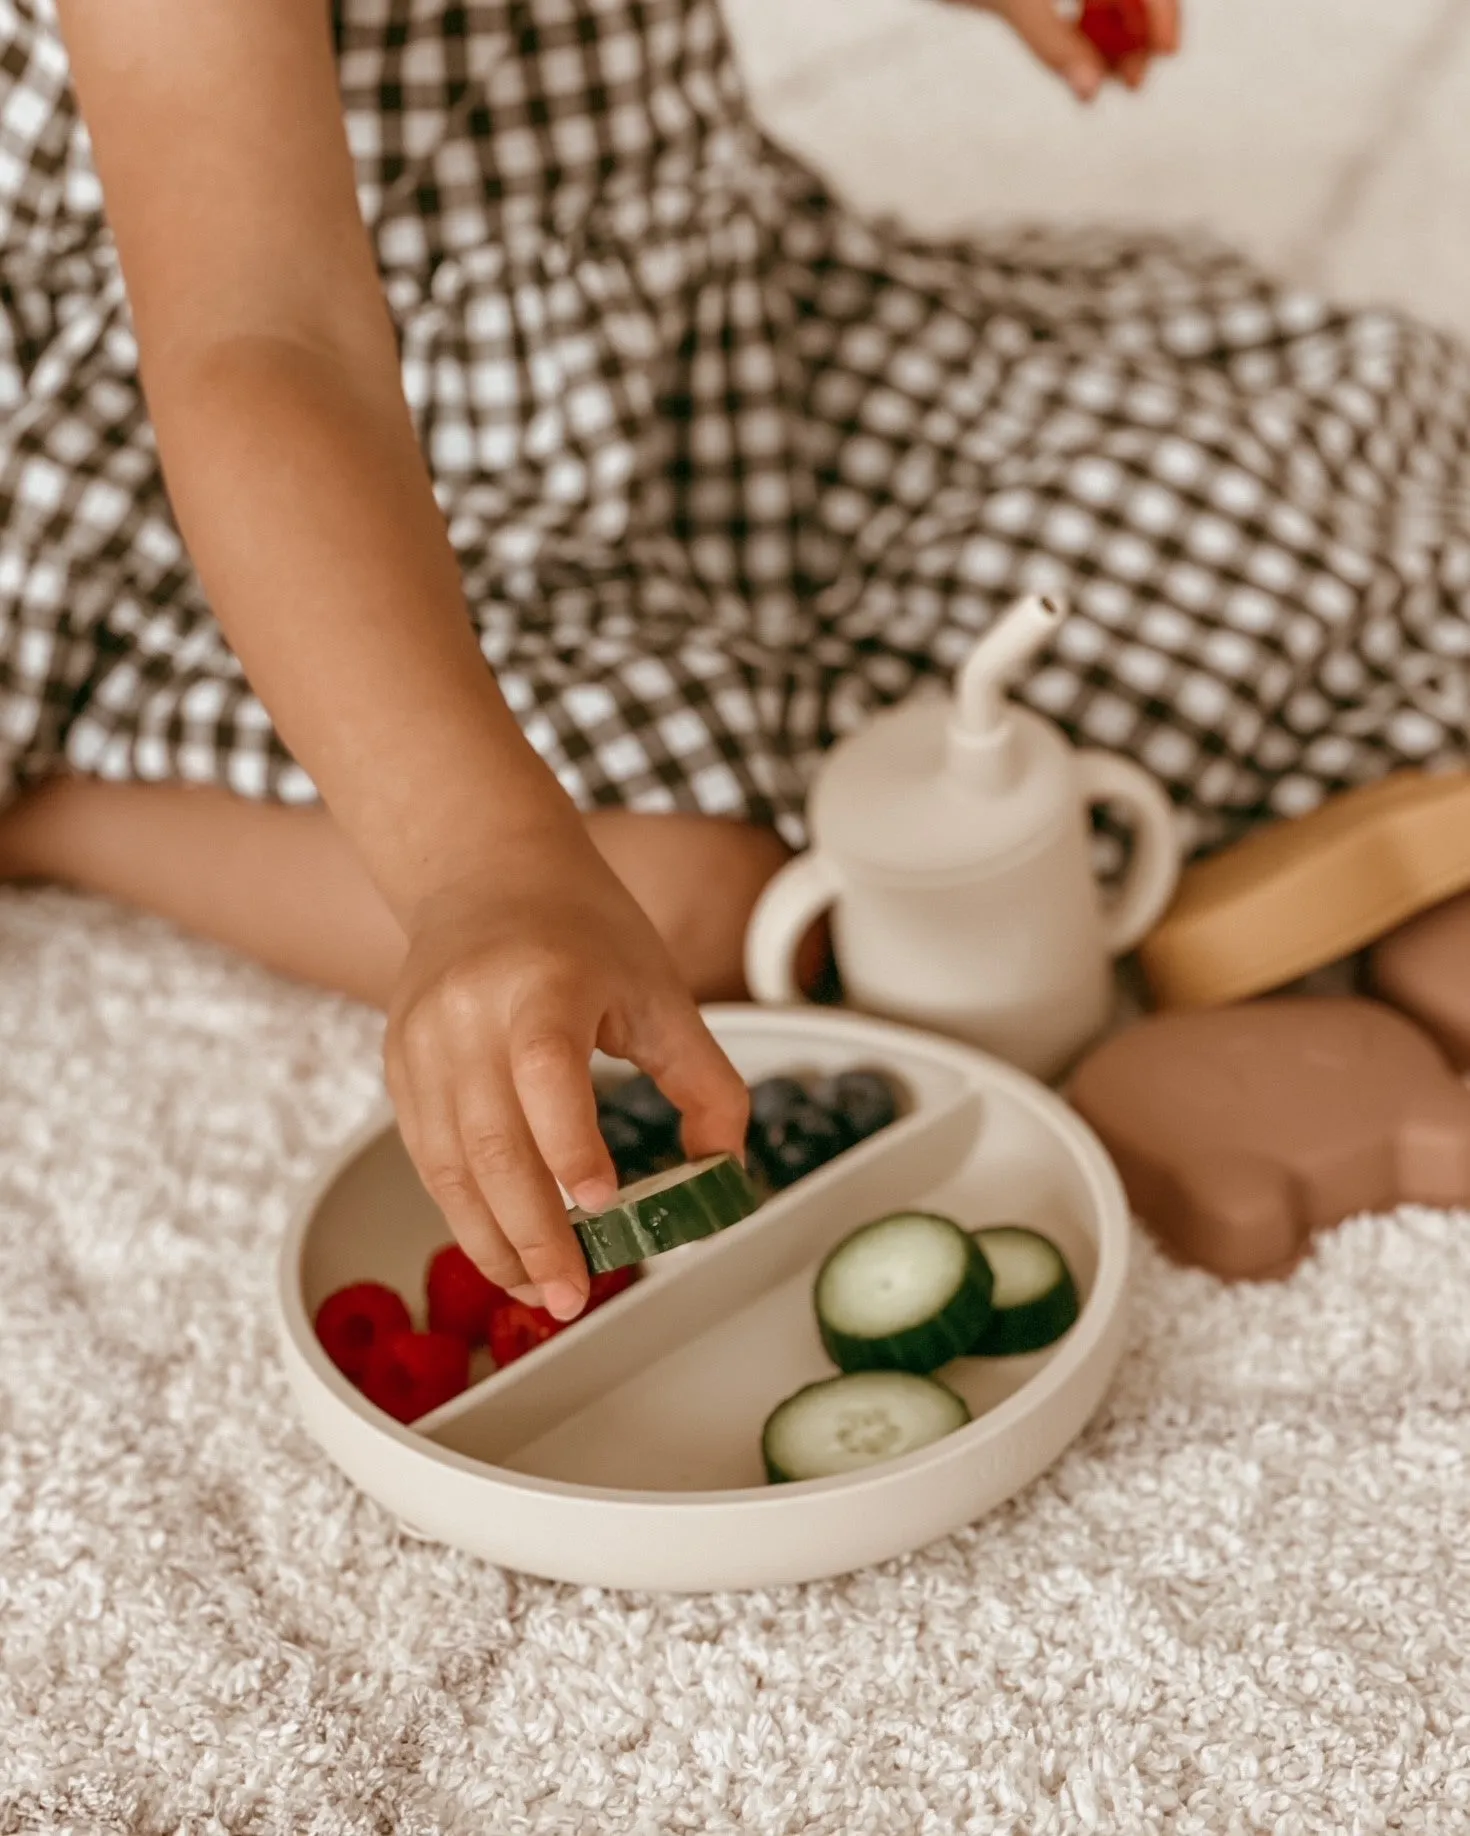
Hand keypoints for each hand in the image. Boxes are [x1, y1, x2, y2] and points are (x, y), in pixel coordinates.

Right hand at [383, 817, 749, 1321]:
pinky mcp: (398, 1066)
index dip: (568, 1142)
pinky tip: (503, 1250)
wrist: (484, 872)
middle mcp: (467, 1012)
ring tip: (539, 1293)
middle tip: (572, 1297)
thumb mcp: (661, 992)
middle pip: (489, 1138)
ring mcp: (421, 1042)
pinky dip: (463, 1213)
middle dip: (531, 1232)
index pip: (545, 1069)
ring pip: (446, 1163)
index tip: (602, 1203)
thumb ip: (705, 1083)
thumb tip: (723, 1175)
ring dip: (490, 1241)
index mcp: (541, 982)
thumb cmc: (584, 931)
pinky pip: (426, 1157)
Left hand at [953, 0, 1180, 101]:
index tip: (1167, 53)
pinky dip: (1085, 33)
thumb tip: (1089, 94)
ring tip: (1107, 84)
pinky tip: (1084, 68)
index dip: (1160, 8)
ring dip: (1113, 40)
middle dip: (1137, 31)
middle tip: (1133, 84)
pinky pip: (1085, 4)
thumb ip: (1051, 43)